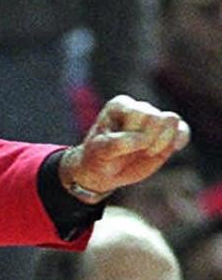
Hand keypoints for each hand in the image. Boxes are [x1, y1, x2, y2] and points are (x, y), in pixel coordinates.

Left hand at [59, 95, 189, 201]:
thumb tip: (143, 139)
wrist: (102, 173)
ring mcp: (153, 120)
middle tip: (135, 152)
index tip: (118, 148)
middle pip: (157, 117)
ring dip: (162, 142)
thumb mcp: (99, 151)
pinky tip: (174, 149)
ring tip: (147, 152)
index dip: (133, 135)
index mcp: (121, 105)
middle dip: (148, 140)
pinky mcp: (165, 135)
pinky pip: (182, 130)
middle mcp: (139, 108)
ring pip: (172, 121)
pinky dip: (180, 139)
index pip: (138, 114)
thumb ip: (118, 143)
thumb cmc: (97, 158)